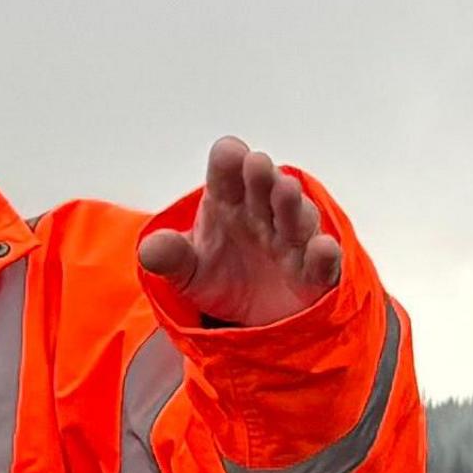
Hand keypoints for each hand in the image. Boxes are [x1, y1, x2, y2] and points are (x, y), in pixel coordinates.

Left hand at [138, 136, 345, 327]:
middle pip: (265, 188)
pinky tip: (322, 248)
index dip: (229, 161)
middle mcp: (263, 213)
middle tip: (256, 164)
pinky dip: (324, 256)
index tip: (229, 154)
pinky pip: (322, 263)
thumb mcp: (187, 269)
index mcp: (228, 201)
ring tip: (285, 191)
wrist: (250, 317)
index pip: (227, 172)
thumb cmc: (220, 275)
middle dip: (262, 176)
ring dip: (292, 205)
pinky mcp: (314, 273)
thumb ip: (170, 257)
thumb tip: (148, 249)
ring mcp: (291, 240)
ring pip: (297, 218)